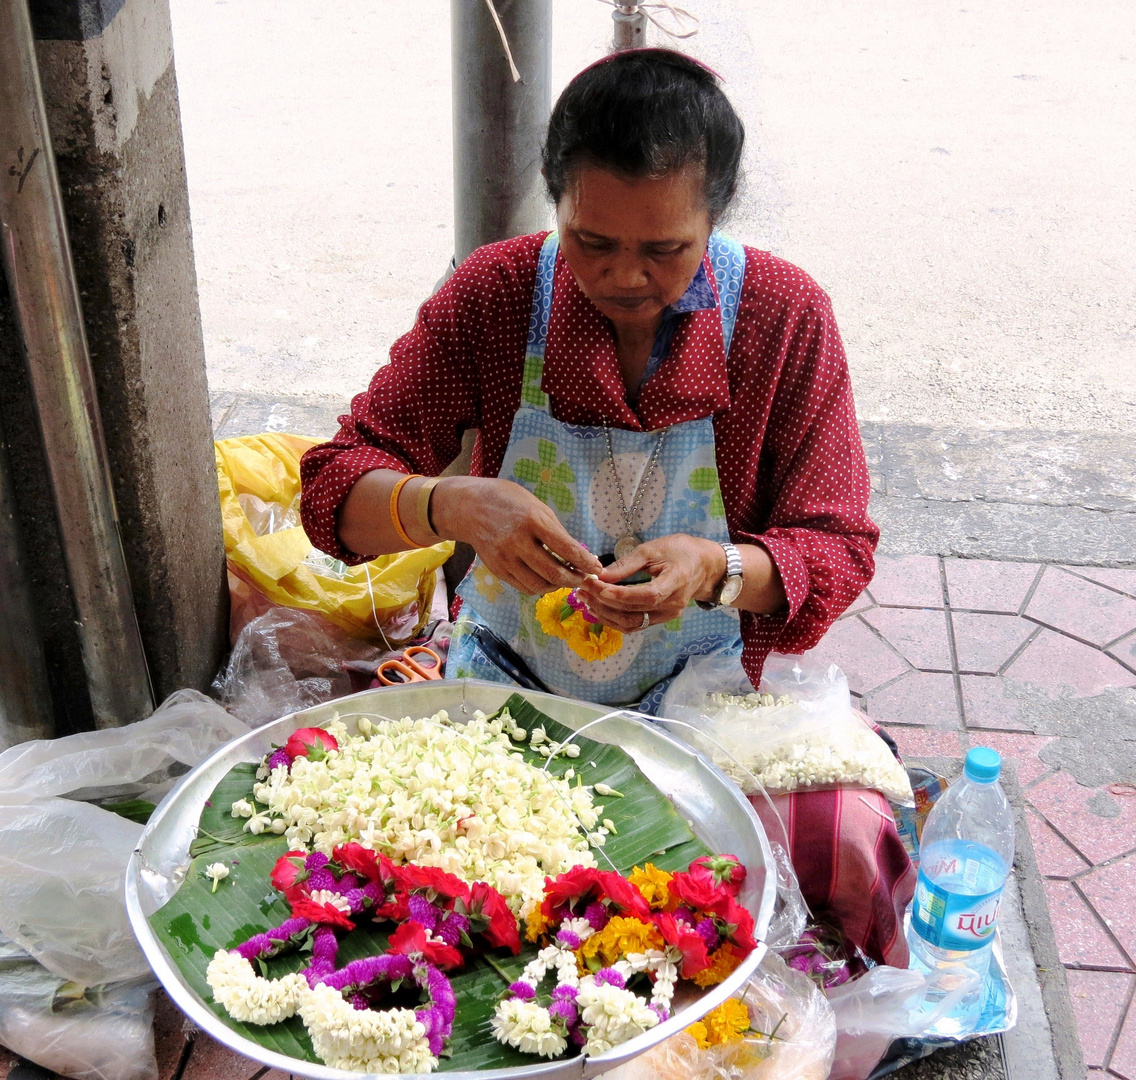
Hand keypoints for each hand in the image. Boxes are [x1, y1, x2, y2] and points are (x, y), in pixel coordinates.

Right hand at [432, 476, 602, 594]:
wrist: (468, 507)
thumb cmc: (507, 500)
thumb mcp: (536, 505)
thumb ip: (555, 530)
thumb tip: (578, 554)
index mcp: (532, 520)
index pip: (566, 549)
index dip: (586, 563)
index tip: (597, 568)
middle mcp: (518, 542)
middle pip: (554, 573)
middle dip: (575, 580)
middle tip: (584, 578)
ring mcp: (505, 559)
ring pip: (539, 585)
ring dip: (558, 586)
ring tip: (566, 579)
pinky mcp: (497, 570)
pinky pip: (524, 587)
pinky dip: (540, 587)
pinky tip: (547, 579)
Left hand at [572, 534, 725, 630]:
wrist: (704, 566)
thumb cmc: (680, 551)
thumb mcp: (654, 548)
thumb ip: (627, 564)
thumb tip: (601, 575)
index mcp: (676, 582)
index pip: (648, 595)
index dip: (622, 594)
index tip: (598, 586)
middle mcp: (672, 605)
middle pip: (634, 612)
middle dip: (604, 602)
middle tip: (582, 587)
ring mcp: (667, 615)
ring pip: (632, 624)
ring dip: (605, 613)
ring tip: (585, 598)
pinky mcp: (660, 619)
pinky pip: (635, 624)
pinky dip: (614, 618)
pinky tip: (598, 607)